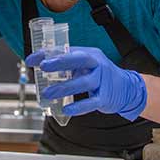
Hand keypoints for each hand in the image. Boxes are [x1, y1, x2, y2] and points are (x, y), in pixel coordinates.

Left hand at [25, 46, 146, 120]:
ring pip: (82, 82)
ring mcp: (102, 81)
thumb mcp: (86, 65)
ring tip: (47, 93)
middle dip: (60, 62)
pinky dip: (79, 106)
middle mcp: (96, 65)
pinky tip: (67, 108)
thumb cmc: (100, 75)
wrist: (127, 88)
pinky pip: (92, 102)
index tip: (32, 59)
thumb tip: (41, 65)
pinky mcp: (106, 97)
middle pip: (78, 60)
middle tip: (43, 66)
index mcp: (89, 54)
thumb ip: (67, 65)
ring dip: (64, 88)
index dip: (48, 54)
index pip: (66, 51)